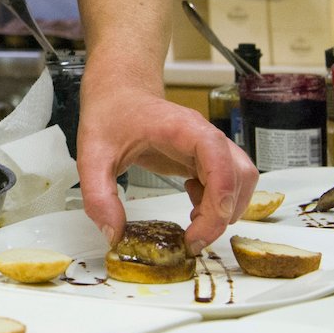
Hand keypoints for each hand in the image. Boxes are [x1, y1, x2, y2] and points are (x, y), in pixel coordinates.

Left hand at [75, 85, 257, 252]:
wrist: (117, 93)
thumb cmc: (110, 114)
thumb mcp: (92, 155)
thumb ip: (98, 195)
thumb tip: (115, 234)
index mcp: (182, 127)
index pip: (217, 155)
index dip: (221, 191)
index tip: (202, 224)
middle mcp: (203, 135)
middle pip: (239, 173)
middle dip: (223, 212)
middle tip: (193, 239)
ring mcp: (207, 147)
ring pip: (240, 179)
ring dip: (226, 209)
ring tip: (194, 225)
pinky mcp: (204, 158)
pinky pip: (227, 183)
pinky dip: (218, 204)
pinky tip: (194, 209)